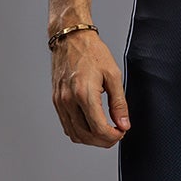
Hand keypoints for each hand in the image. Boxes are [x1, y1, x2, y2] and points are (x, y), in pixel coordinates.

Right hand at [50, 31, 129, 146]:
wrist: (70, 38)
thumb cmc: (92, 52)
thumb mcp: (113, 75)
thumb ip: (119, 103)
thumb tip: (123, 124)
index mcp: (84, 93)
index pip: (98, 129)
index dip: (113, 137)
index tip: (122, 132)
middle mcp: (68, 100)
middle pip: (86, 135)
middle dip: (104, 141)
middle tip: (116, 134)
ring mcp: (60, 102)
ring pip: (74, 134)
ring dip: (91, 139)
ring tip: (105, 132)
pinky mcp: (56, 101)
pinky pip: (67, 125)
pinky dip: (80, 132)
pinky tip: (91, 126)